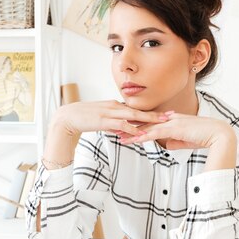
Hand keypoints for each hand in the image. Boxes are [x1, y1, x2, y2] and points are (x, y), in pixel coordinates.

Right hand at [50, 100, 170, 137]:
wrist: (68, 117)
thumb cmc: (84, 119)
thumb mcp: (102, 120)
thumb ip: (114, 125)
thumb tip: (123, 131)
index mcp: (115, 105)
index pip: (136, 108)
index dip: (151, 111)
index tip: (164, 113)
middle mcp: (115, 107)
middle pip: (139, 110)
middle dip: (156, 113)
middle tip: (171, 115)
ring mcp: (110, 113)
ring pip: (133, 116)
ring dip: (148, 119)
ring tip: (162, 123)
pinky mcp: (104, 120)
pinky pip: (122, 125)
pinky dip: (132, 129)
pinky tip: (141, 133)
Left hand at [119, 112, 234, 149]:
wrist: (218, 135)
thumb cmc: (206, 138)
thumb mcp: (187, 141)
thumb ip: (176, 142)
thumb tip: (167, 145)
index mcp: (173, 120)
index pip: (152, 123)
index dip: (138, 126)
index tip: (126, 128)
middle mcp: (171, 119)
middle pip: (146, 123)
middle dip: (130, 127)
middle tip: (115, 130)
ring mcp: (172, 122)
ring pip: (148, 128)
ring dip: (133, 133)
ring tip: (119, 137)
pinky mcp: (175, 129)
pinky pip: (156, 133)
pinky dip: (144, 137)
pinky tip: (133, 140)